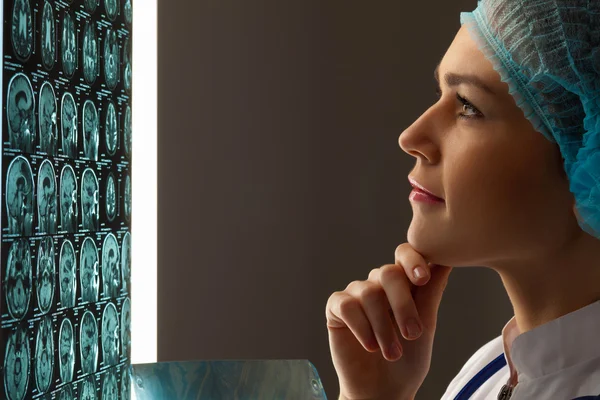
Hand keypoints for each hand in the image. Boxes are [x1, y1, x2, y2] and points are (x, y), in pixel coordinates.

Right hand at [326, 243, 452, 399]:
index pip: (404, 255)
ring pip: (369, 293)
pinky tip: (371, 346)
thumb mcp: (426, 325)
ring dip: (384, 327)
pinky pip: (347, 306)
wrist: (384, 391)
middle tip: (413, 334)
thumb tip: (447, 260)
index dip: (413, 260)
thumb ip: (431, 292)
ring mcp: (355, 294)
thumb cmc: (407, 359)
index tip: (422, 278)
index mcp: (402, 283)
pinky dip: (362, 327)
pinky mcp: (336, 308)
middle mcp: (377, 283)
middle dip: (403, 305)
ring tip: (392, 353)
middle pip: (387, 273)